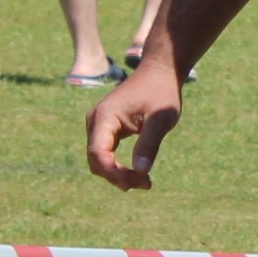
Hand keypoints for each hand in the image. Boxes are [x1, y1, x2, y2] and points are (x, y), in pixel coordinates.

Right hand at [87, 60, 181, 189]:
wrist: (159, 72)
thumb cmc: (161, 92)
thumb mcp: (160, 119)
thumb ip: (149, 144)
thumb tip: (141, 172)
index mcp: (105, 116)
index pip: (98, 153)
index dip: (112, 173)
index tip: (134, 184)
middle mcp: (95, 121)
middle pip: (97, 160)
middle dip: (118, 176)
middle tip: (147, 184)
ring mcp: (98, 125)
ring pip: (100, 160)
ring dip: (119, 174)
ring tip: (146, 181)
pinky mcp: (105, 129)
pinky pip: (106, 154)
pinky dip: (120, 166)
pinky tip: (140, 173)